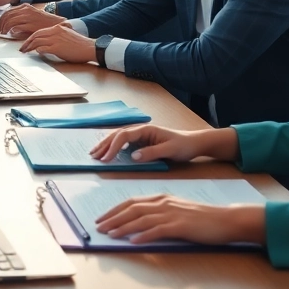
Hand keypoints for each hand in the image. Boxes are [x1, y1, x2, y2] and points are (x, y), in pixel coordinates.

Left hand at [0, 3, 64, 37]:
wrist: (57, 23)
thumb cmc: (44, 22)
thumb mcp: (31, 16)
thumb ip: (21, 17)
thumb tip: (10, 24)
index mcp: (25, 7)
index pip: (8, 11)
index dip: (1, 19)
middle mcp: (25, 10)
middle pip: (6, 15)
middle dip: (0, 24)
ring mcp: (28, 17)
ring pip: (9, 21)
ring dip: (4, 28)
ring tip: (2, 34)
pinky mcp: (30, 24)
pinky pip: (16, 26)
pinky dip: (10, 30)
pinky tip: (10, 34)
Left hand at [18, 22, 94, 61]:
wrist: (89, 48)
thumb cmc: (79, 44)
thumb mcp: (66, 35)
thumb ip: (56, 36)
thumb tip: (45, 43)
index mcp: (57, 28)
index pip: (39, 31)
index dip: (31, 37)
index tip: (26, 43)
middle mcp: (55, 31)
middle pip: (36, 35)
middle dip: (27, 42)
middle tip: (21, 48)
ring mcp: (56, 39)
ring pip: (37, 41)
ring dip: (29, 47)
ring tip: (25, 52)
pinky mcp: (57, 48)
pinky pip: (43, 48)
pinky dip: (38, 50)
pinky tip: (36, 53)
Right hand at [89, 124, 237, 163]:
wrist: (195, 143)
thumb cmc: (184, 145)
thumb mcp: (170, 150)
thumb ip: (151, 153)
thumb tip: (133, 156)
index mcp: (146, 129)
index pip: (124, 136)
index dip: (113, 147)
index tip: (106, 158)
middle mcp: (141, 130)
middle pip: (117, 135)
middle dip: (104, 145)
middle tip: (93, 156)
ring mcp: (141, 135)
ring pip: (118, 138)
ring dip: (106, 145)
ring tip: (95, 154)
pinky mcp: (143, 142)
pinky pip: (124, 143)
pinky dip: (114, 147)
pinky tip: (108, 153)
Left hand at [94, 196, 264, 245]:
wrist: (225, 219)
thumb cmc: (202, 217)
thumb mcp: (177, 210)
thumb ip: (159, 213)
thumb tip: (140, 224)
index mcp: (161, 198)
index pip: (132, 202)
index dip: (115, 209)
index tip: (102, 217)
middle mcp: (164, 203)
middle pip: (132, 210)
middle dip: (113, 218)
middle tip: (99, 227)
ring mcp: (172, 214)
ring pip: (141, 220)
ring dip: (123, 227)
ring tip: (110, 234)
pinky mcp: (180, 226)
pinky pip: (157, 231)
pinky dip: (143, 236)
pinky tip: (133, 242)